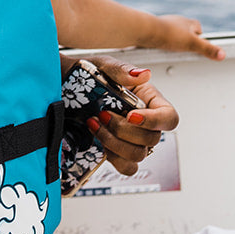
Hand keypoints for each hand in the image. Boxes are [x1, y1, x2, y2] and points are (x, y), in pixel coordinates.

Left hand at [63, 53, 178, 176]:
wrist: (65, 88)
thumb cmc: (90, 76)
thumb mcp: (104, 66)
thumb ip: (122, 70)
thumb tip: (144, 74)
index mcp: (149, 100)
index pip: (169, 117)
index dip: (155, 121)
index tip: (131, 116)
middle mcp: (145, 123)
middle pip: (152, 139)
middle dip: (124, 130)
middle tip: (102, 115)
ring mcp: (132, 140)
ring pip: (138, 155)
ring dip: (114, 143)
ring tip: (94, 125)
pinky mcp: (118, 153)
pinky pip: (127, 167)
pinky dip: (113, 157)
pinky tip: (98, 141)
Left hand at [155, 14, 224, 60]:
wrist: (144, 30)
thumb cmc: (168, 34)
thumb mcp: (191, 44)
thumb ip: (207, 49)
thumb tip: (222, 54)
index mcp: (187, 22)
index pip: (198, 28)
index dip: (200, 36)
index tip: (200, 44)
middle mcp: (175, 21)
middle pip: (185, 31)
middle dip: (186, 39)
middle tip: (186, 50)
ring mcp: (163, 25)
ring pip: (171, 33)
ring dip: (173, 41)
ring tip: (171, 51)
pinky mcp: (151, 31)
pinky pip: (159, 37)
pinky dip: (161, 43)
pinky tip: (159, 50)